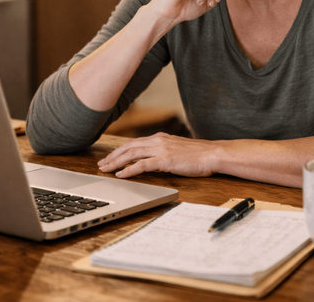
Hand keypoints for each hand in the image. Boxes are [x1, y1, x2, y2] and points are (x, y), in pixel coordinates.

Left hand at [97, 133, 217, 177]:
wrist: (212, 154)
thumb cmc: (198, 155)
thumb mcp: (177, 149)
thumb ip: (164, 151)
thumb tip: (153, 160)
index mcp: (160, 138)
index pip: (134, 143)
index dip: (119, 150)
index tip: (110, 157)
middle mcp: (157, 141)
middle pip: (128, 147)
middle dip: (113, 156)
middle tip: (102, 164)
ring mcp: (161, 149)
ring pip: (131, 154)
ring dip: (116, 162)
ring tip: (106, 169)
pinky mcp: (165, 160)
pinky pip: (142, 165)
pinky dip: (129, 170)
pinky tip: (121, 174)